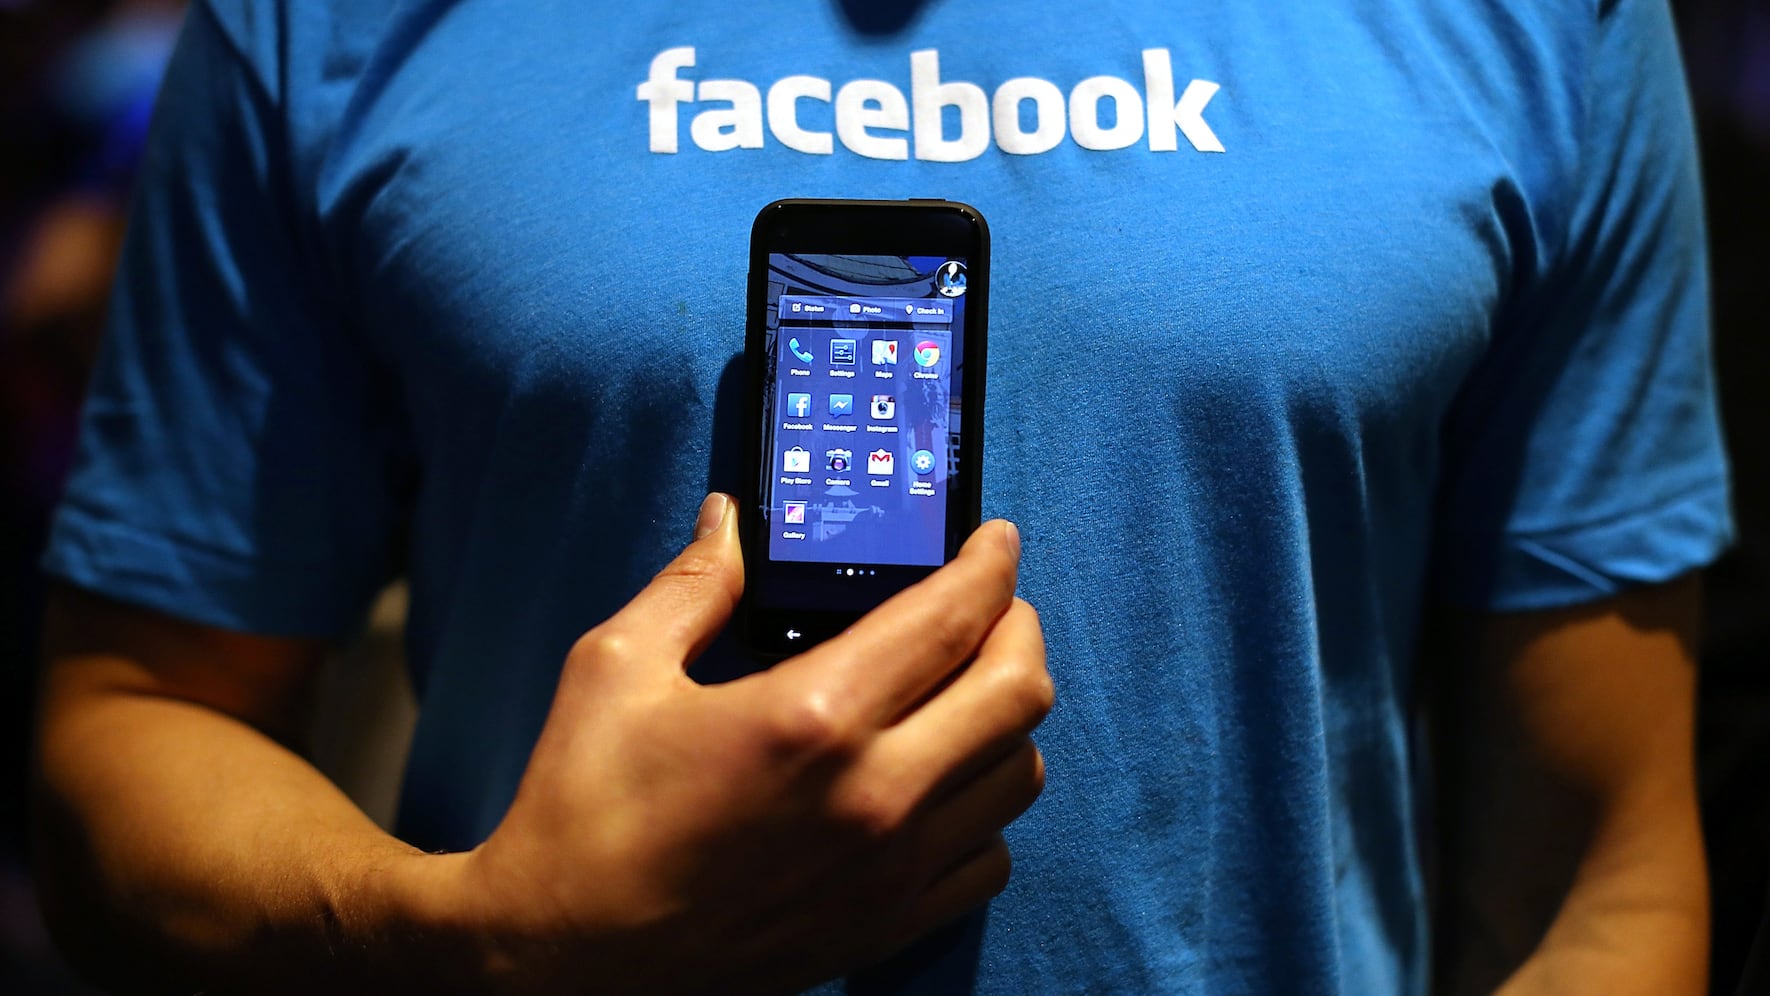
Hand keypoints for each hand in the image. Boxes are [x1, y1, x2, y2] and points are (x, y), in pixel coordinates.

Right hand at [446, 494, 1050, 993]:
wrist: (563, 955)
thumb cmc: (582, 813)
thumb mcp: (617, 669)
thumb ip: (693, 585)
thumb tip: (728, 522)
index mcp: (811, 716)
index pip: (951, 619)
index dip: (990, 565)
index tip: (996, 543)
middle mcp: (874, 795)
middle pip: (1018, 693)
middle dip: (1017, 629)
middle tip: (989, 607)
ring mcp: (890, 871)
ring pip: (1018, 776)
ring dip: (1005, 719)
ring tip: (963, 692)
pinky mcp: (885, 926)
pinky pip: (991, 859)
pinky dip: (985, 812)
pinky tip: (940, 787)